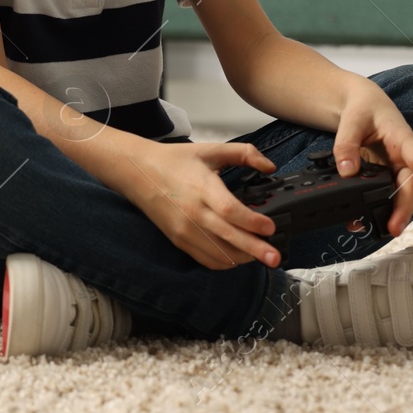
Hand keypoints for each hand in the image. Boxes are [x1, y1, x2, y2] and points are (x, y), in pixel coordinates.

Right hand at [111, 136, 281, 269]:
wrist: (137, 172)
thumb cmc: (174, 161)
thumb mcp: (210, 150)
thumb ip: (244, 153)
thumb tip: (270, 166)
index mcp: (202, 187)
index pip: (229, 210)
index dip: (252, 221)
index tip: (270, 227)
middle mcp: (193, 212)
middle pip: (228, 237)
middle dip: (255, 250)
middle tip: (275, 257)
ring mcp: (184, 230)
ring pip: (219, 253)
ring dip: (243, 257)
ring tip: (261, 254)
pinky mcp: (179, 240)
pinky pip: (207, 259)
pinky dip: (226, 261)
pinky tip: (238, 256)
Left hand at [333, 76, 412, 237]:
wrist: (360, 103)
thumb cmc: (363, 107)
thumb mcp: (352, 119)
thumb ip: (347, 143)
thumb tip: (347, 170)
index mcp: (403, 139)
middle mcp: (402, 157)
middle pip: (410, 185)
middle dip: (405, 208)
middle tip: (394, 228)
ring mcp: (393, 167)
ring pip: (399, 193)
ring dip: (393, 212)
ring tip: (380, 231)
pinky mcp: (381, 174)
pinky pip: (383, 192)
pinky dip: (376, 206)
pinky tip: (365, 220)